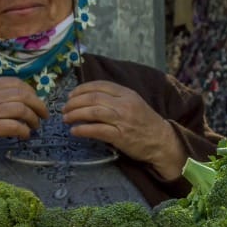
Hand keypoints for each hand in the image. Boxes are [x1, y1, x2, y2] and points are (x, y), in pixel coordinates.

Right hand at [0, 78, 47, 152]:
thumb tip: (15, 98)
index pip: (16, 83)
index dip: (31, 91)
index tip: (36, 100)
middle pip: (24, 95)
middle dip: (38, 105)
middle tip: (43, 114)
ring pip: (22, 110)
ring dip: (33, 119)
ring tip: (35, 126)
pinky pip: (15, 126)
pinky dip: (24, 131)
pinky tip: (25, 135)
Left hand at [63, 81, 186, 179]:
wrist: (162, 141)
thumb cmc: (145, 123)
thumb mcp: (133, 103)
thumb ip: (115, 98)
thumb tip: (88, 97)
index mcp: (127, 93)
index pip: (100, 85)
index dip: (81, 89)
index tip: (71, 95)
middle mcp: (125, 104)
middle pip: (93, 98)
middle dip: (74, 102)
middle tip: (64, 108)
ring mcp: (123, 120)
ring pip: (93, 112)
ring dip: (75, 114)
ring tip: (66, 118)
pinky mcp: (120, 136)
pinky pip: (97, 130)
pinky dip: (83, 129)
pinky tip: (74, 130)